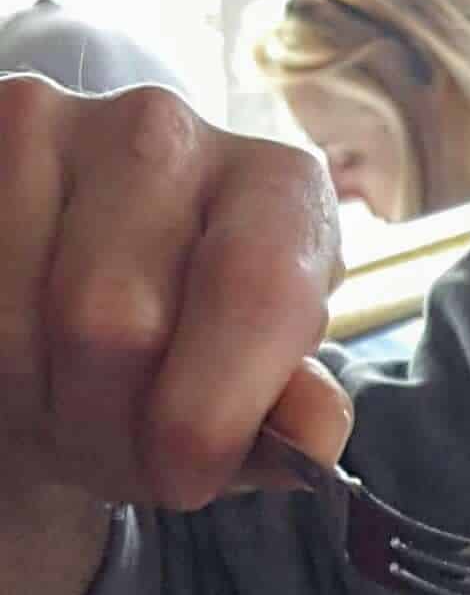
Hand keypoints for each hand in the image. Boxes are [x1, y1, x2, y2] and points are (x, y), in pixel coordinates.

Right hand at [0, 80, 344, 594]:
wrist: (68, 325)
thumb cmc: (175, 361)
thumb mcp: (244, 398)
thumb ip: (284, 413)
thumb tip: (315, 431)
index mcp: (277, 186)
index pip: (255, 288)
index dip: (211, 410)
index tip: (185, 473)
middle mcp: (167, 131)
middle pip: (117, 318)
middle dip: (109, 426)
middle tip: (117, 454)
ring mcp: (53, 121)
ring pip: (24, 319)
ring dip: (39, 400)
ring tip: (64, 408)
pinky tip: (18, 364)